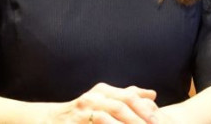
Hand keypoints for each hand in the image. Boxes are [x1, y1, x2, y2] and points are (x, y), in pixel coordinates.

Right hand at [44, 83, 160, 123]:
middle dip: (141, 115)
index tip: (160, 118)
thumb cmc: (81, 114)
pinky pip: (99, 122)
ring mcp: (85, 108)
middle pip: (123, 103)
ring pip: (112, 112)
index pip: (130, 95)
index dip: (145, 107)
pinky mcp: (78, 120)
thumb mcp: (103, 101)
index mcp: (103, 91)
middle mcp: (94, 96)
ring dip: (129, 121)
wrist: (50, 121)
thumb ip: (126, 97)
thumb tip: (152, 94)